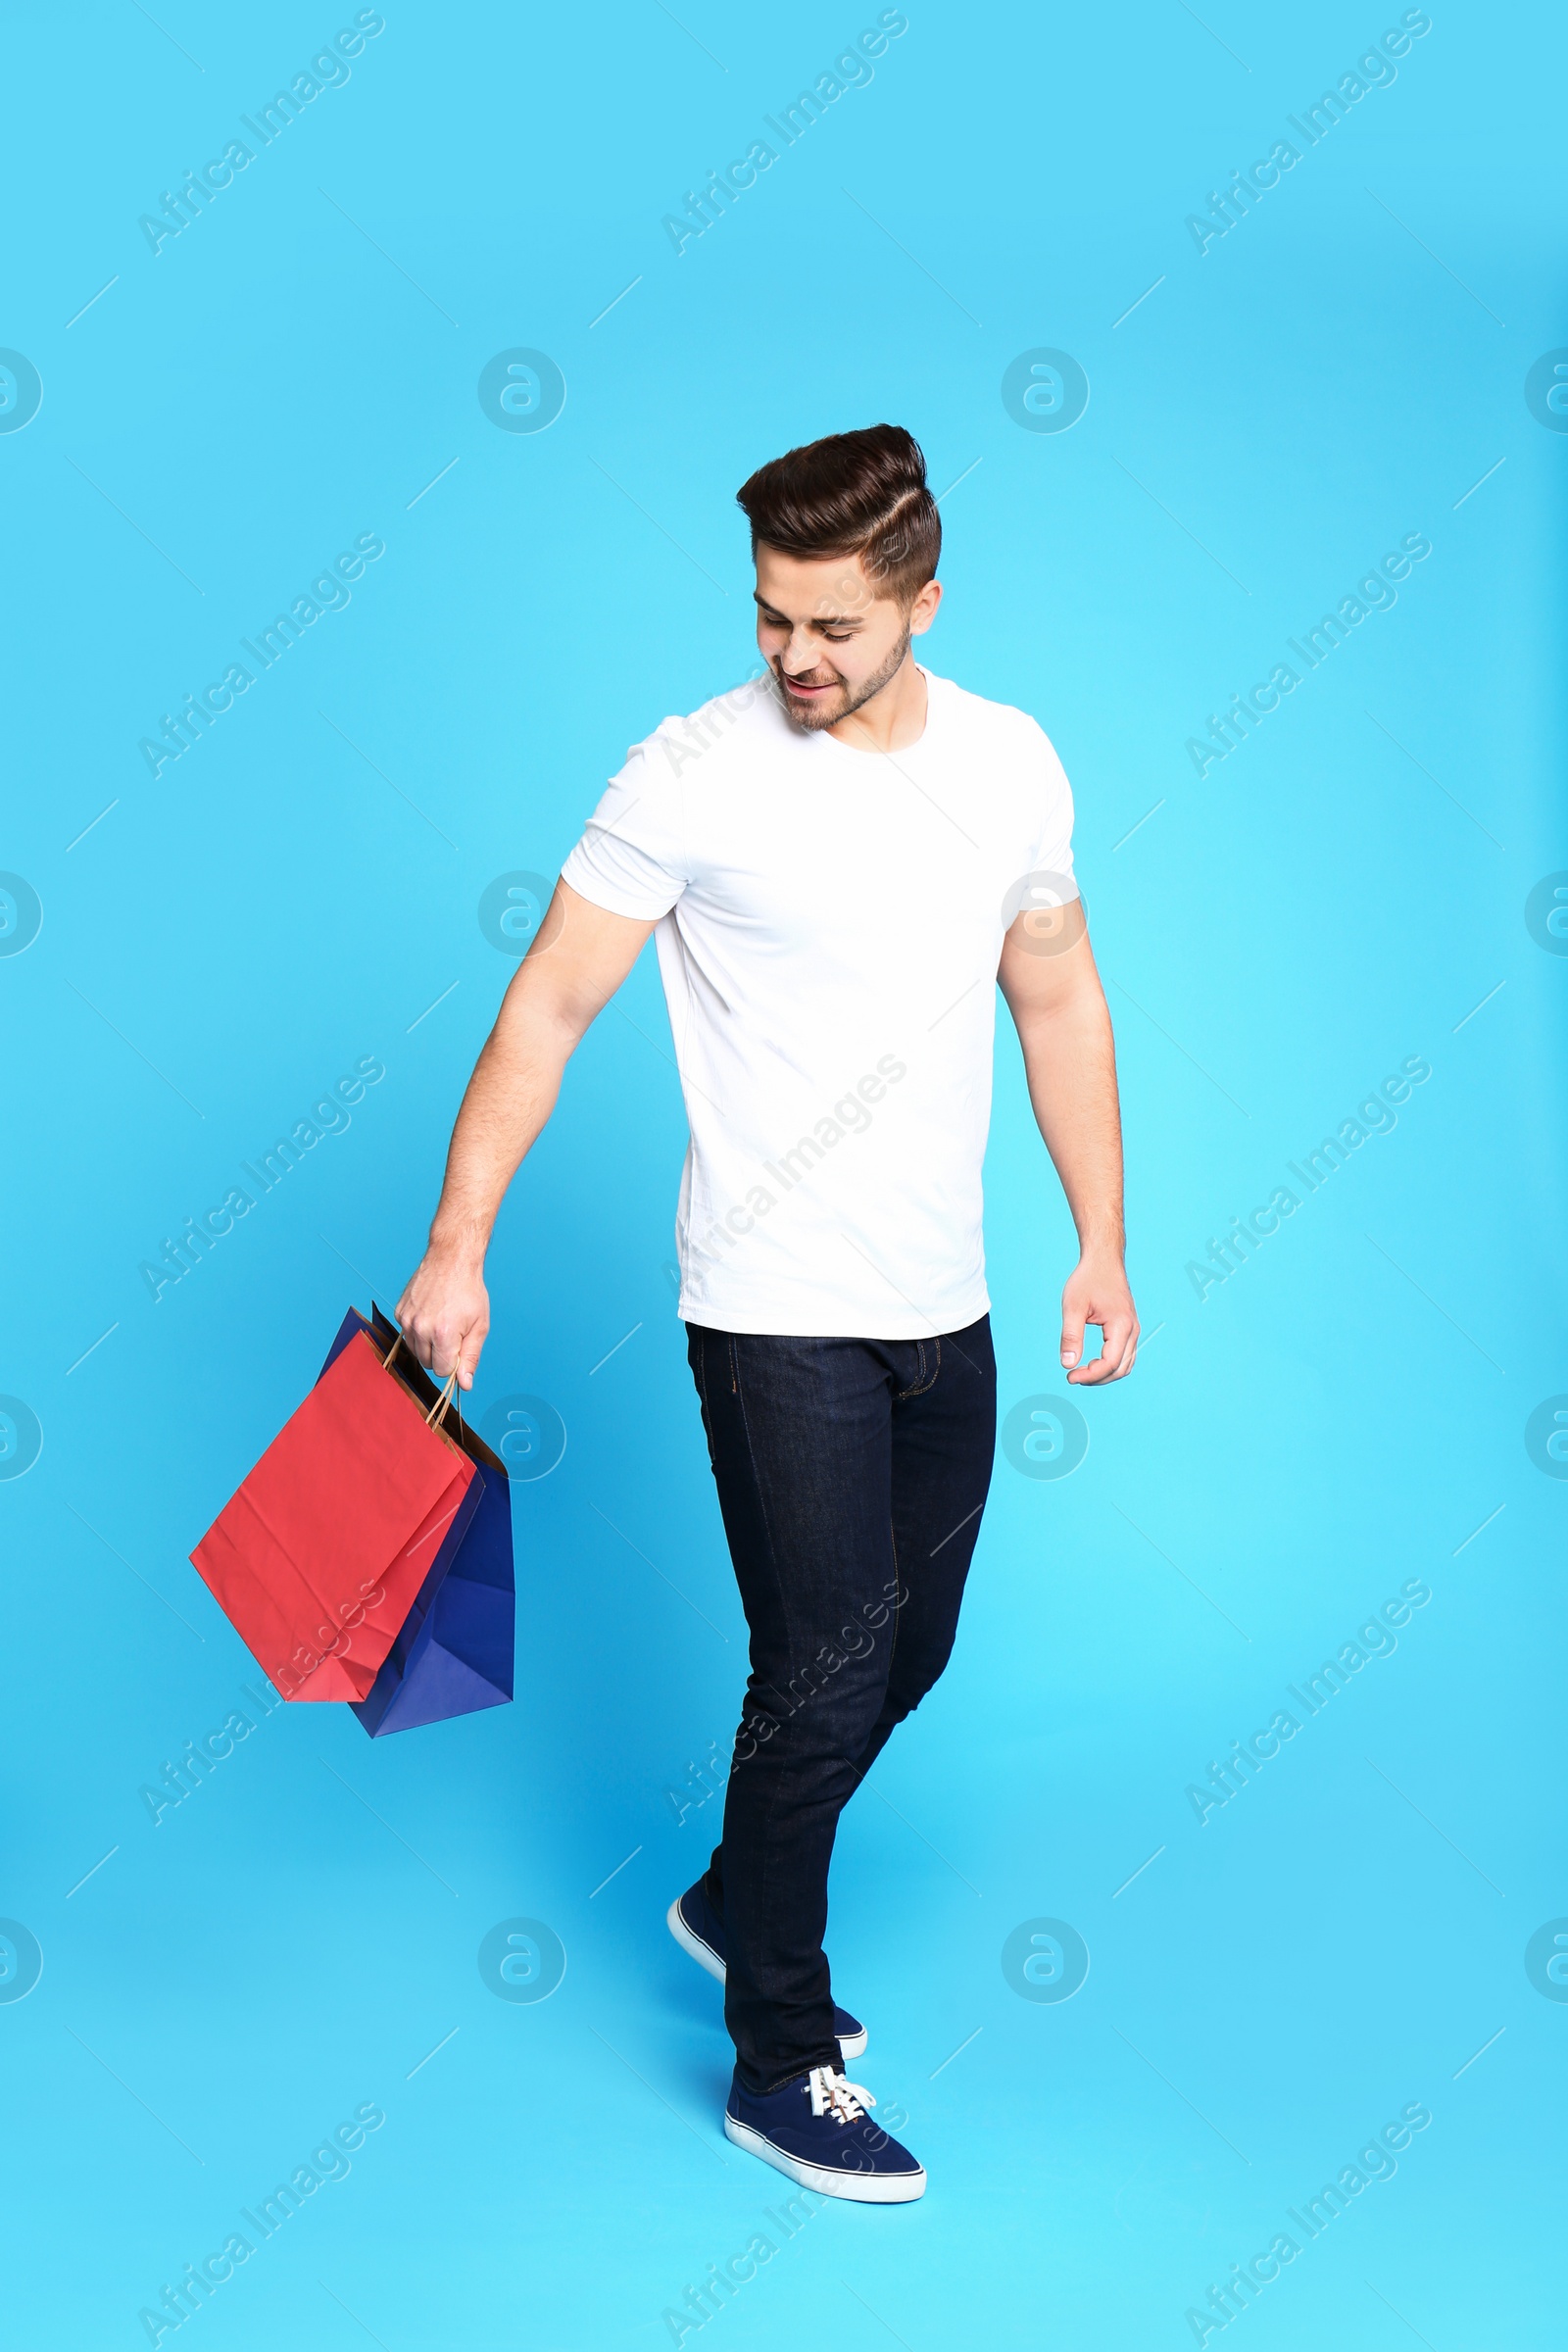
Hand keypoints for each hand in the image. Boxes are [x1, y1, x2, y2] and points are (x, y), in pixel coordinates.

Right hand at [395, 1248, 489, 1389]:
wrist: (451, 1259)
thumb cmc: (469, 1291)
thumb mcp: (480, 1326)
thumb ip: (471, 1357)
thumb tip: (464, 1385)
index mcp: (443, 1334)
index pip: (443, 1371)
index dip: (455, 1362)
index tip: (461, 1346)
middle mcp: (421, 1328)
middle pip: (428, 1363)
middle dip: (442, 1355)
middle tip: (454, 1333)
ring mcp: (407, 1320)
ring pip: (415, 1351)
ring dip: (428, 1345)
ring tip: (442, 1323)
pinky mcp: (399, 1312)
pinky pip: (407, 1335)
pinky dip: (418, 1330)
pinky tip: (431, 1314)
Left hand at [1060, 1249, 1137, 1384]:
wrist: (1103, 1260)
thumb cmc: (1088, 1280)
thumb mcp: (1073, 1307)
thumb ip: (1070, 1336)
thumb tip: (1067, 1365)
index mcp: (1121, 1325)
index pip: (1110, 1363)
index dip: (1090, 1375)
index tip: (1069, 1376)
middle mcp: (1133, 1330)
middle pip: (1120, 1369)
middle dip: (1097, 1378)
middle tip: (1073, 1377)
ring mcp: (1133, 1329)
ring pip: (1125, 1365)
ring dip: (1105, 1374)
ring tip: (1081, 1372)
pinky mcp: (1129, 1328)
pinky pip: (1125, 1355)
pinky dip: (1110, 1365)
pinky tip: (1091, 1362)